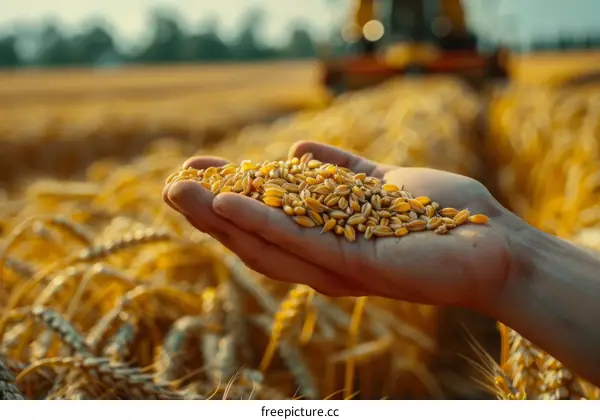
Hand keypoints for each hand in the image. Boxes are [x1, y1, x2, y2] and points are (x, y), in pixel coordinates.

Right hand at [163, 141, 522, 312]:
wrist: (492, 244)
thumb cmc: (444, 216)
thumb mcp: (385, 184)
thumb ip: (344, 169)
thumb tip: (299, 148)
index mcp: (328, 235)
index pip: (270, 214)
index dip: (231, 192)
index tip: (200, 167)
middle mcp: (325, 256)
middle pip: (256, 233)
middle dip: (211, 209)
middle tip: (172, 182)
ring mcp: (336, 264)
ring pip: (266, 241)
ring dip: (220, 216)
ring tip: (182, 190)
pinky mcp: (354, 265)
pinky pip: (300, 242)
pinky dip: (262, 223)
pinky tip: (228, 203)